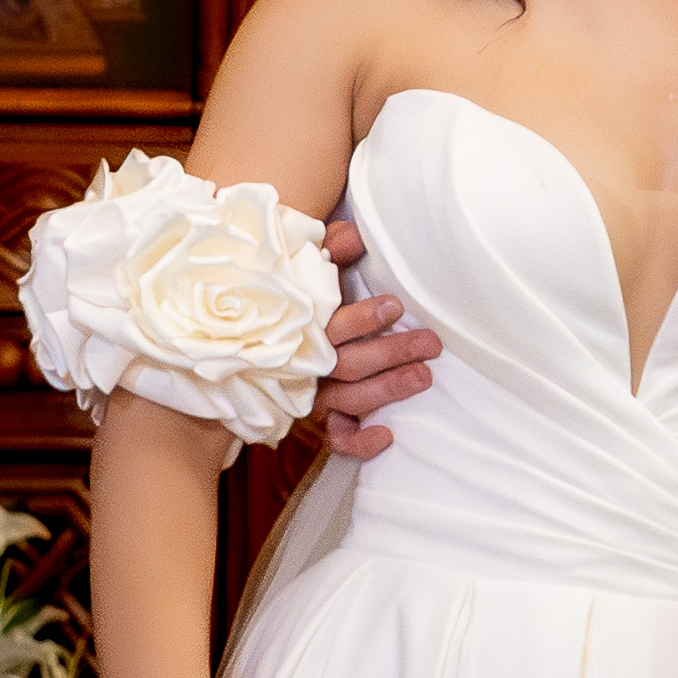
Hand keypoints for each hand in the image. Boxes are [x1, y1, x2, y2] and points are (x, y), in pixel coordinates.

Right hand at [312, 234, 441, 461]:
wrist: (246, 344)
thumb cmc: (296, 298)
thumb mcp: (307, 268)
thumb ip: (331, 249)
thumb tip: (355, 234)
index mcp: (304, 326)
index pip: (332, 325)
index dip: (363, 318)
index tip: (395, 306)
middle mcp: (306, 363)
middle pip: (349, 363)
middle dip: (392, 353)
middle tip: (431, 344)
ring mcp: (312, 394)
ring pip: (348, 399)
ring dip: (387, 390)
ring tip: (424, 377)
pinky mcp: (317, 421)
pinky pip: (335, 439)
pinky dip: (358, 442)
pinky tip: (387, 435)